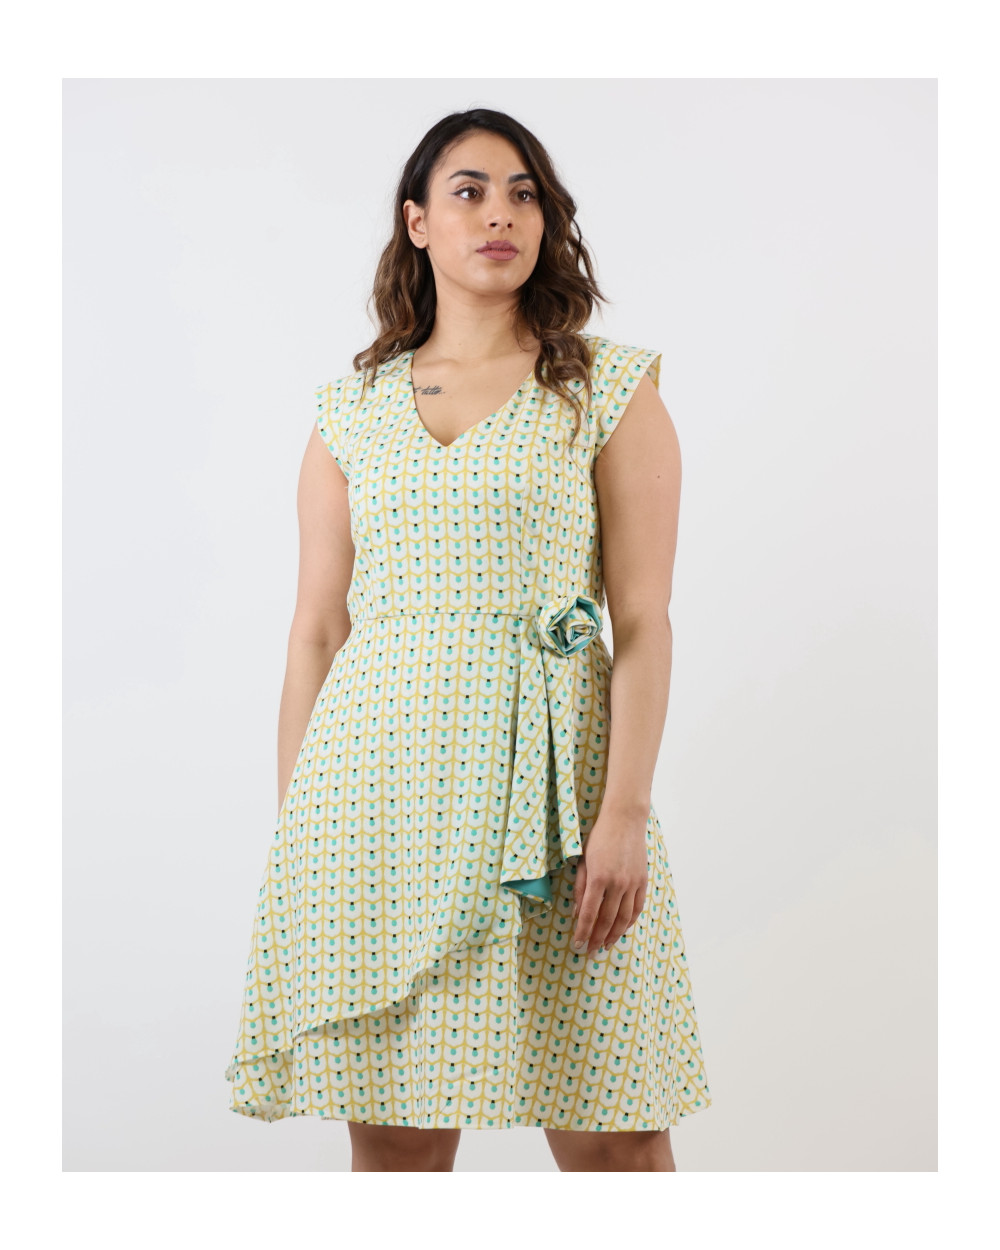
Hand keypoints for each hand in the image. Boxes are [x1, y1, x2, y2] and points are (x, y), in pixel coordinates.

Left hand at [571, 807, 648, 955]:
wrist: (625, 820)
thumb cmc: (599, 838)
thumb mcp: (583, 861)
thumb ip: (580, 888)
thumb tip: (577, 913)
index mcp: (599, 878)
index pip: (590, 913)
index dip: (584, 931)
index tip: (578, 944)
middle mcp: (617, 884)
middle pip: (606, 920)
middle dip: (597, 939)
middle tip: (589, 952)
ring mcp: (632, 883)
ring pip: (624, 918)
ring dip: (614, 935)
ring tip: (605, 946)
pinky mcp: (643, 881)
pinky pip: (637, 908)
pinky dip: (629, 922)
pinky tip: (621, 930)